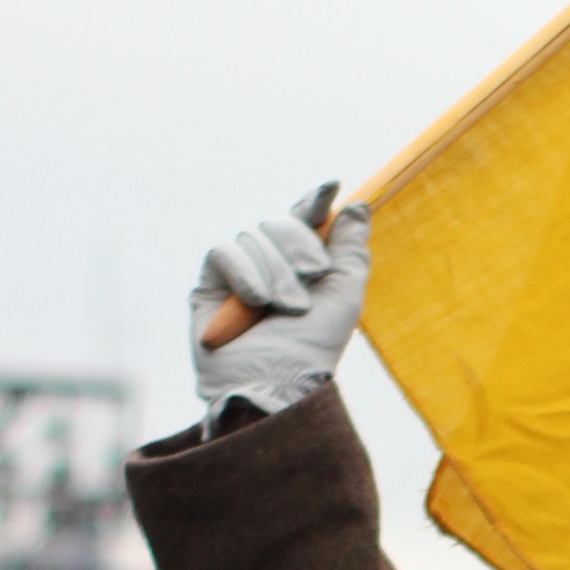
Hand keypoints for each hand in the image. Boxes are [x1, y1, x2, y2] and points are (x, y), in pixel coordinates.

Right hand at [189, 191, 370, 421]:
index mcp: (304, 268)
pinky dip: (245, 274)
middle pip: (281, 223)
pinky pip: (225, 253)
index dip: (315, 201)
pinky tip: (256, 302)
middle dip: (300, 248)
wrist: (272, 384)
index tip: (331, 186)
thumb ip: (350, 253)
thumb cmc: (311, 351)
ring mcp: (240, 273)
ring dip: (277, 273)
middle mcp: (272, 266)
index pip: (305, 221)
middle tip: (312, 280)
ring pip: (255, 237)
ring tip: (286, 309)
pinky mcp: (211, 284)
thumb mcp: (344, 300)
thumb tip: (357, 206)